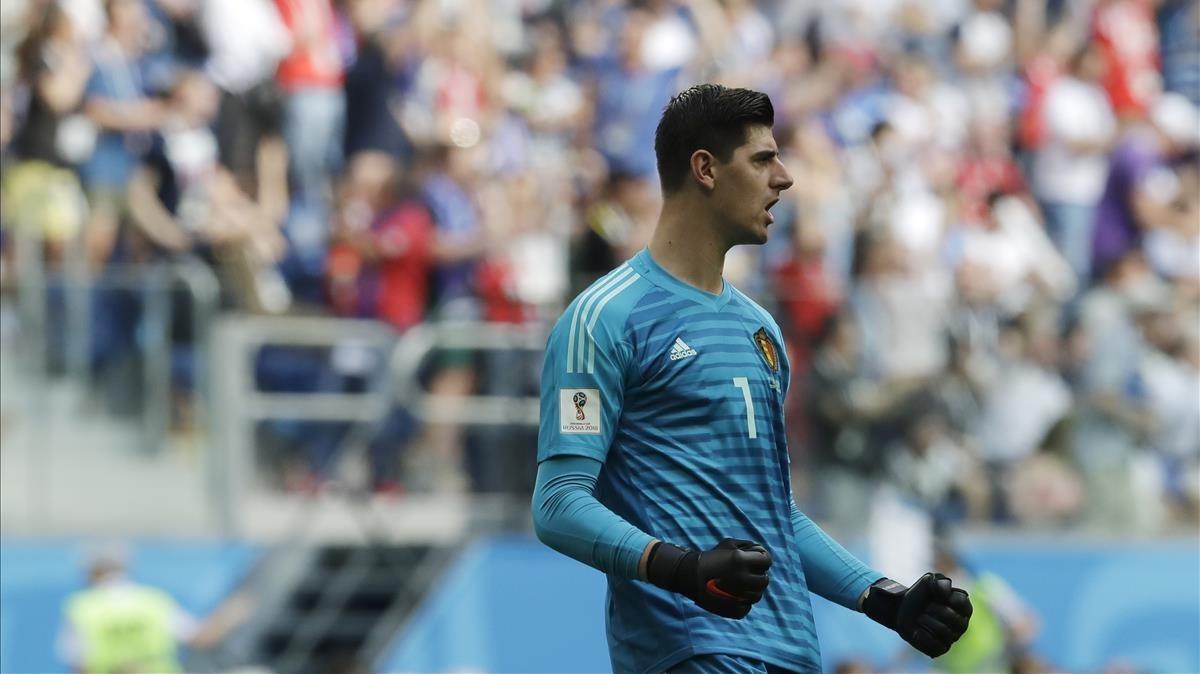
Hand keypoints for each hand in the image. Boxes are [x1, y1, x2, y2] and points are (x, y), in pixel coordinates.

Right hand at [646, 538, 772, 618]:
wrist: (689, 576)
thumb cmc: (711, 557)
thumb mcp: (729, 543)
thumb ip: (749, 546)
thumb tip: (762, 554)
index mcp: (742, 560)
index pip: (767, 560)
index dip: (762, 559)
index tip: (756, 561)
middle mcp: (743, 578)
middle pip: (764, 580)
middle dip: (758, 575)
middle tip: (749, 574)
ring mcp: (739, 596)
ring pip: (757, 595)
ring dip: (752, 589)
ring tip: (740, 585)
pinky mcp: (735, 610)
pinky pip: (747, 607)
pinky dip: (743, 602)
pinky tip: (734, 595)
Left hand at [862, 572, 971, 657]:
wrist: (902, 609)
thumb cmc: (920, 594)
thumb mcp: (928, 581)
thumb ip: (939, 581)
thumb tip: (946, 592)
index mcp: (963, 607)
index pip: (963, 603)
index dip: (946, 598)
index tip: (935, 595)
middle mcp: (961, 624)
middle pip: (953, 619)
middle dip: (934, 610)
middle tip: (925, 607)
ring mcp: (952, 638)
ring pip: (944, 632)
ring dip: (926, 621)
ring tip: (920, 617)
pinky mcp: (940, 649)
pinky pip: (935, 645)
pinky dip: (922, 635)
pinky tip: (917, 630)